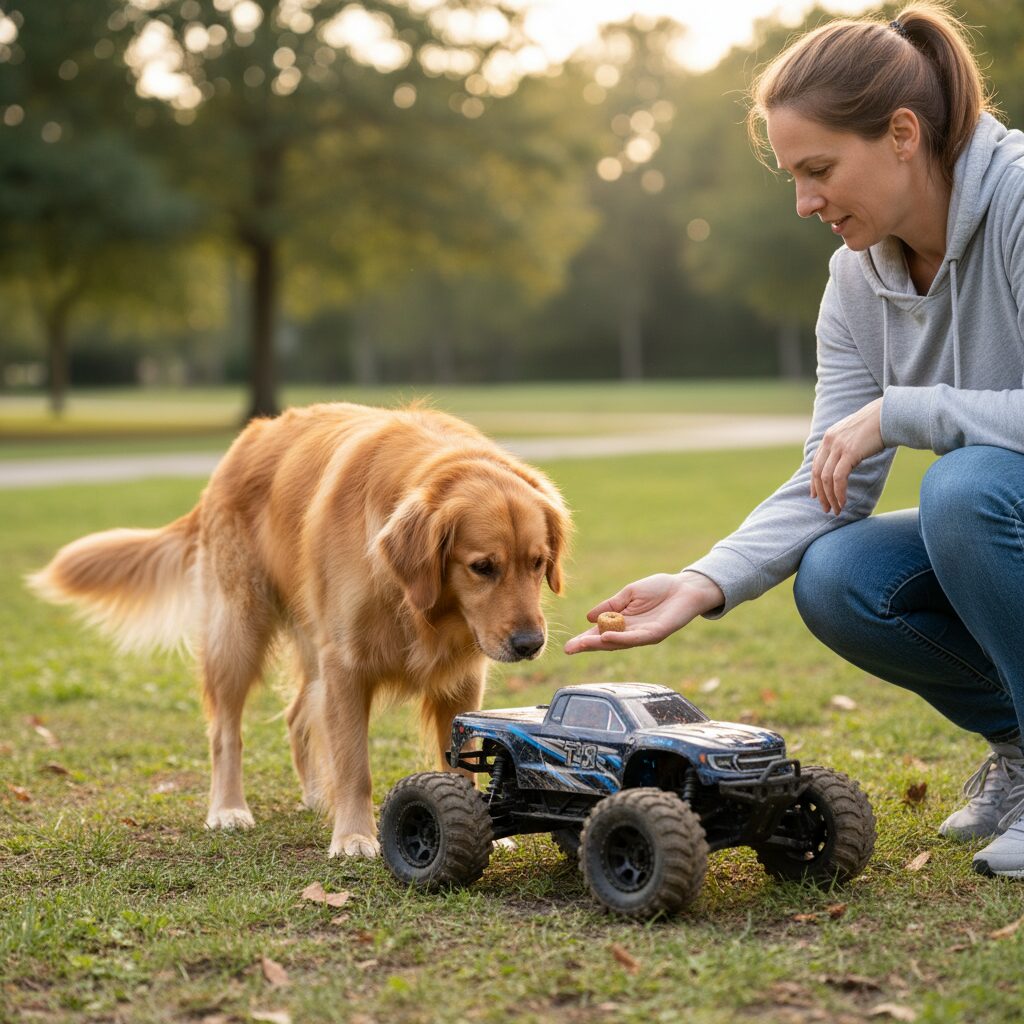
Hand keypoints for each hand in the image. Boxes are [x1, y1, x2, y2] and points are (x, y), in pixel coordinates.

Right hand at [563, 571, 723, 653]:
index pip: (600, 633)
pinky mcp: (656, 633)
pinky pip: (636, 638)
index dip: (585, 639)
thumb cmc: (659, 588)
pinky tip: (607, 637)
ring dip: (600, 644)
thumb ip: (610, 605)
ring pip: (619, 643)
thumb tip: (588, 617)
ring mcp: (643, 635)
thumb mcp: (629, 594)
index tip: (569, 645)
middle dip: (587, 646)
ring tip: (584, 644)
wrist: (686, 587)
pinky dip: (621, 639)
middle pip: (606, 642)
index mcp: (623, 622)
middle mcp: (631, 632)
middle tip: (569, 649)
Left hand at [810, 397, 883, 514]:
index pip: (816, 464)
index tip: (815, 496)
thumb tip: (845, 463)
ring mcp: (838, 446)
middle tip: (826, 509)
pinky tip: (843, 502)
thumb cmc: (876, 425)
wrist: (888, 414)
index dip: (814, 482)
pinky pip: (838, 478)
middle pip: (818, 473)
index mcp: (829, 437)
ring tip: (836, 509)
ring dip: (830, 497)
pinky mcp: (849, 452)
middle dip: (821, 494)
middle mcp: (829, 441)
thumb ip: (845, 447)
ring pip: (826, 478)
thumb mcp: (854, 435)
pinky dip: (839, 492)